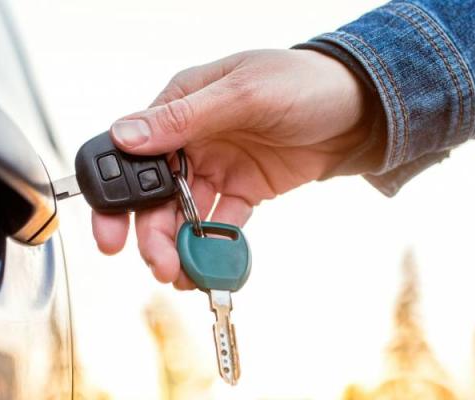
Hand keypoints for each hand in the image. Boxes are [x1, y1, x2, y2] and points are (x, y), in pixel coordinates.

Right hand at [92, 49, 370, 288]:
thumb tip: (125, 135)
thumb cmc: (303, 82)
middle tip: (159, 265)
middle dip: (150, 233)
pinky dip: (214, 247)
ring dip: (179, 246)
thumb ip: (184, 118)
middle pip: (153, 194)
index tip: (111, 235)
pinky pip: (221, 224)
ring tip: (183, 276)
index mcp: (180, 105)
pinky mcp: (244, 190)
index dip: (115, 195)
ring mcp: (217, 166)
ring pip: (183, 215)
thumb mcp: (243, 94)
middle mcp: (192, 138)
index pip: (131, 152)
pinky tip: (211, 267)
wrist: (363, 108)